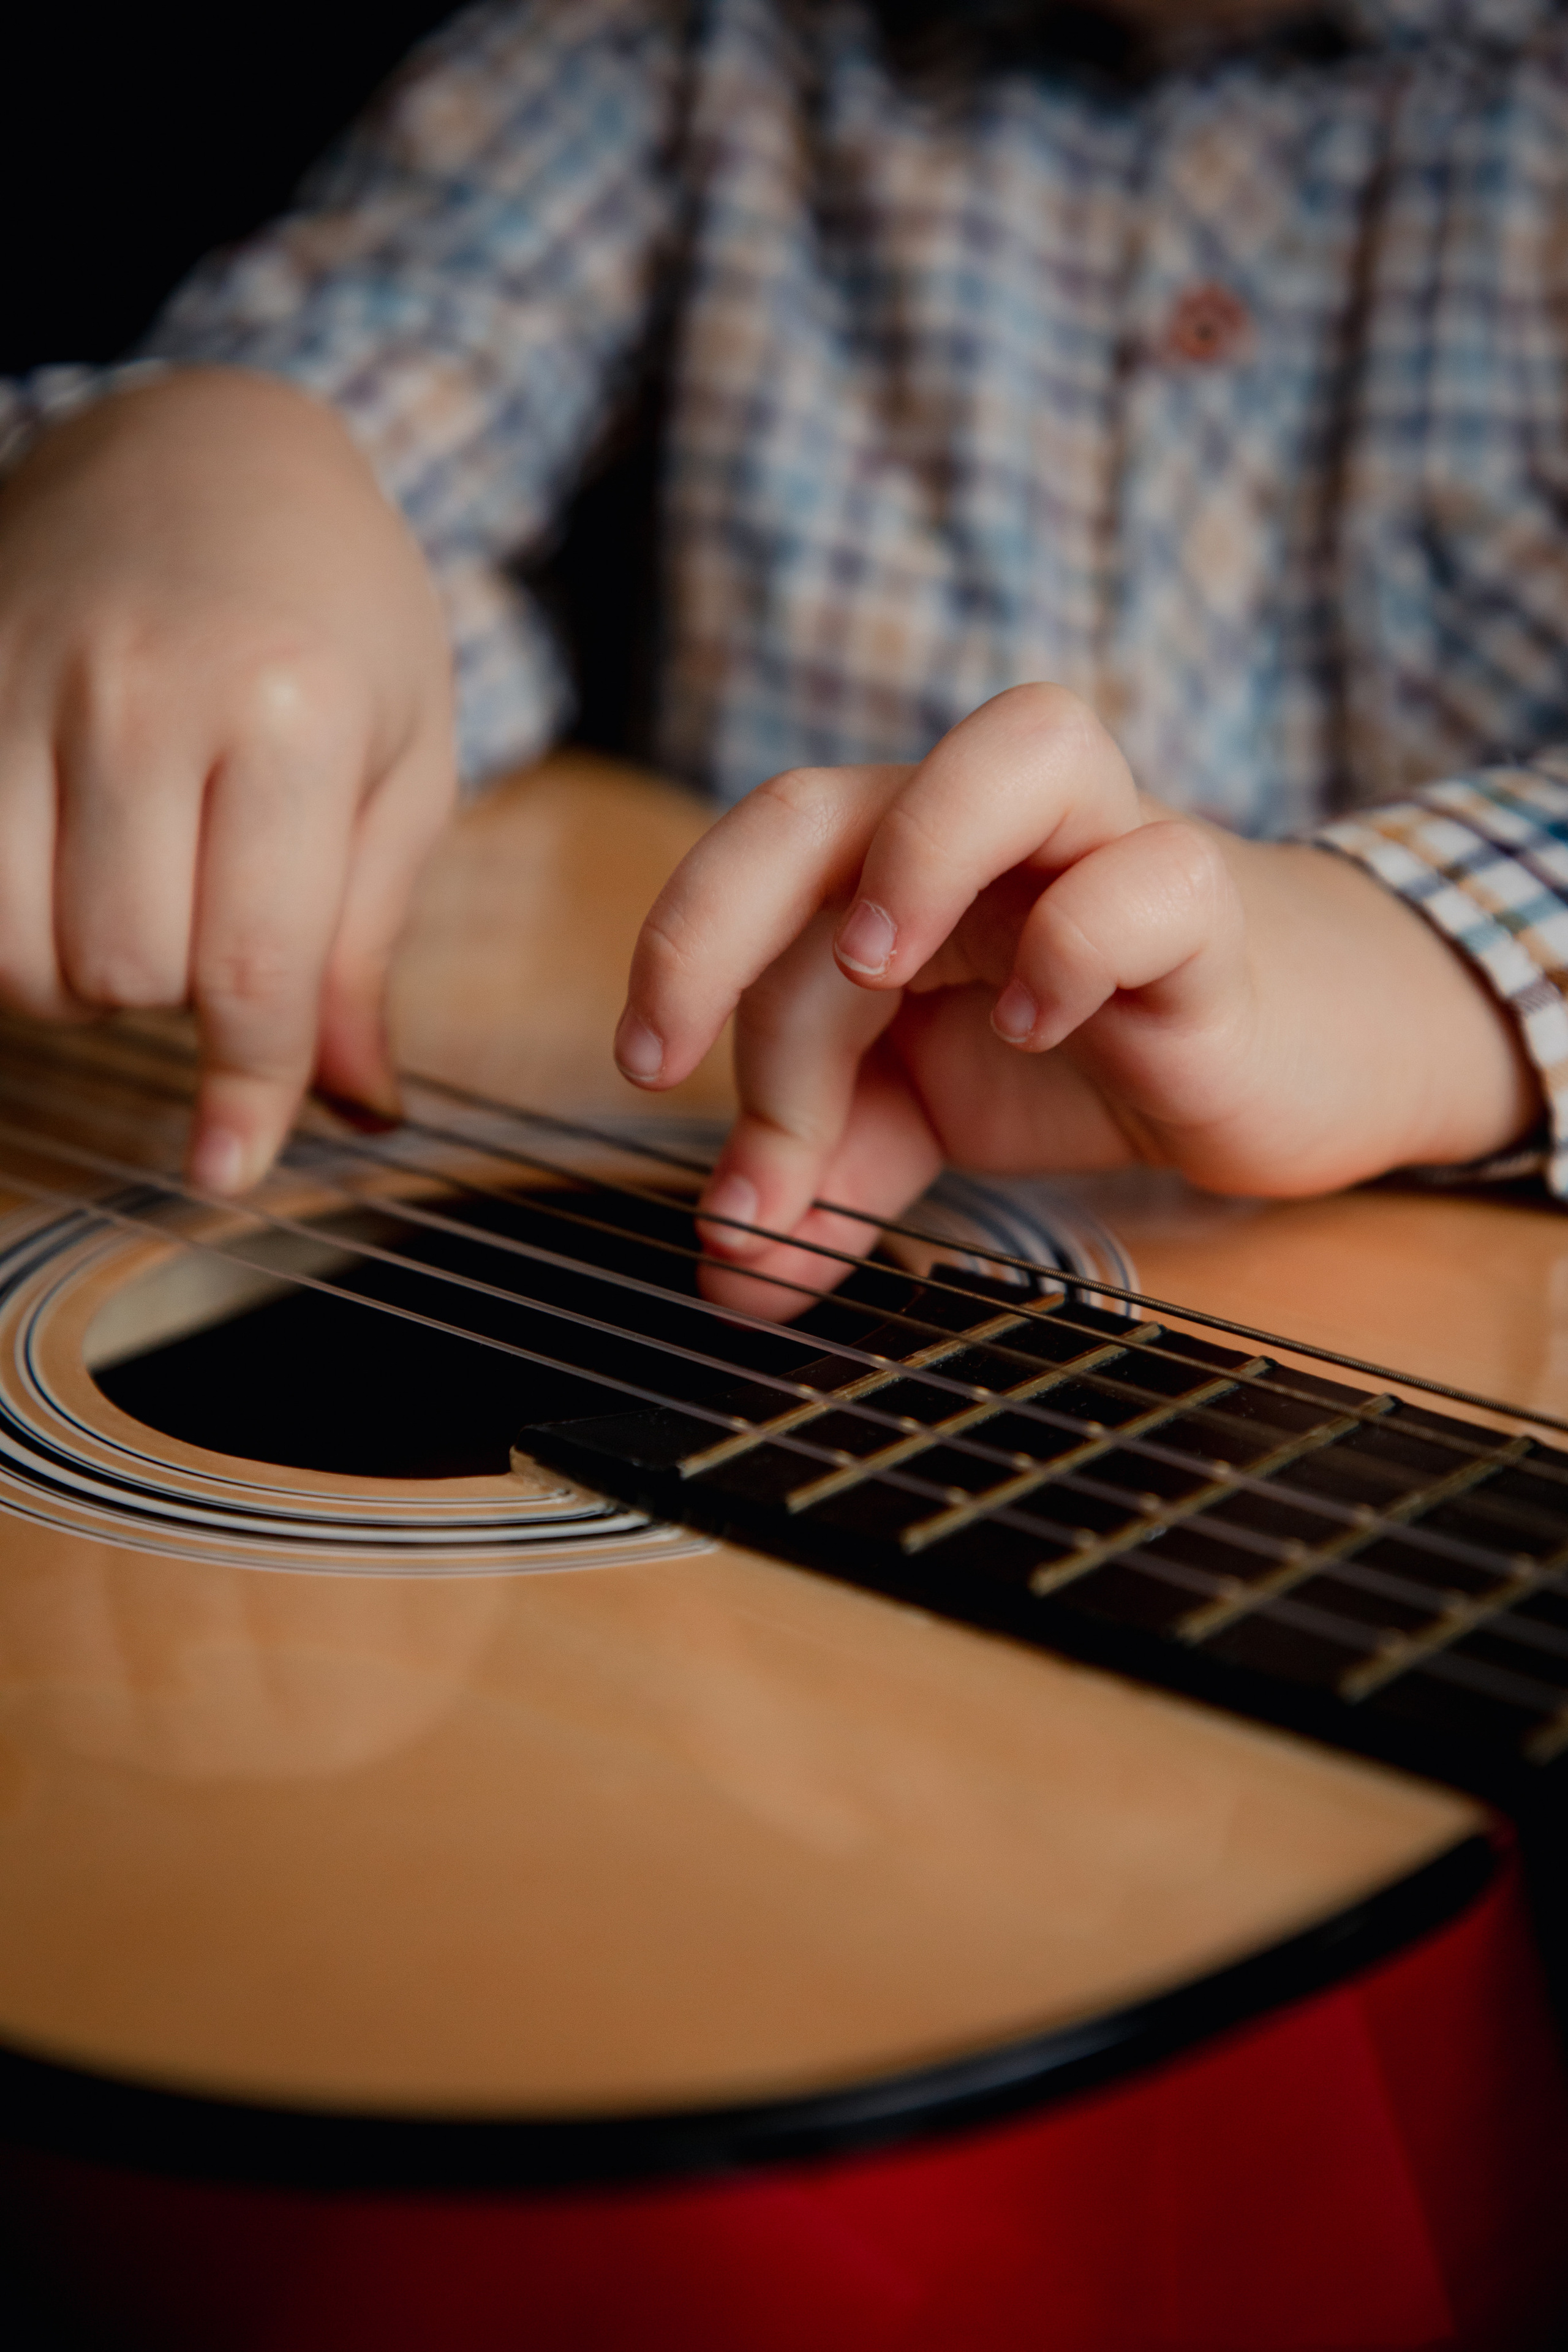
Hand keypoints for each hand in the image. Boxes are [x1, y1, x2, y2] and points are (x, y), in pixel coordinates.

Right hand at [0, 368, 455, 1190]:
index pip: (251, 968)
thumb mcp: (402, 766)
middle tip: (210, 915)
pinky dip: (0, 919)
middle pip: (122, 972)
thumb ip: (362, 941)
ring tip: (131, 892)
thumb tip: (353, 1109)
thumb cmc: (338, 616)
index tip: (227, 1168)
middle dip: (172, 994)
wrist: (210, 442)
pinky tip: (55, 874)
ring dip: (73, 968)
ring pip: (10, 946)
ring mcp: (20, 682)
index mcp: (289, 713)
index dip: (247, 1088)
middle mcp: (139, 697)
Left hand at [615, 685, 1541, 1314]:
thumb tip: (732, 1274)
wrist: (1286, 1055)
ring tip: (875, 969)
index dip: (683, 954)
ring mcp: (1106, 854)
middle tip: (675, 1047)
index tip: (645, 1065)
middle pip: (829, 798)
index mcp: (896, 866)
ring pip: (1024, 741)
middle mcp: (988, 835)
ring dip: (919, 851)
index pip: (763, 874)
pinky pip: (1155, 874)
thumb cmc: (1091, 1050)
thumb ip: (829, 1179)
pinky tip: (1041, 1029)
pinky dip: (1084, 940)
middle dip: (719, 914)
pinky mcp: (1212, 918)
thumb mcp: (928, 1117)